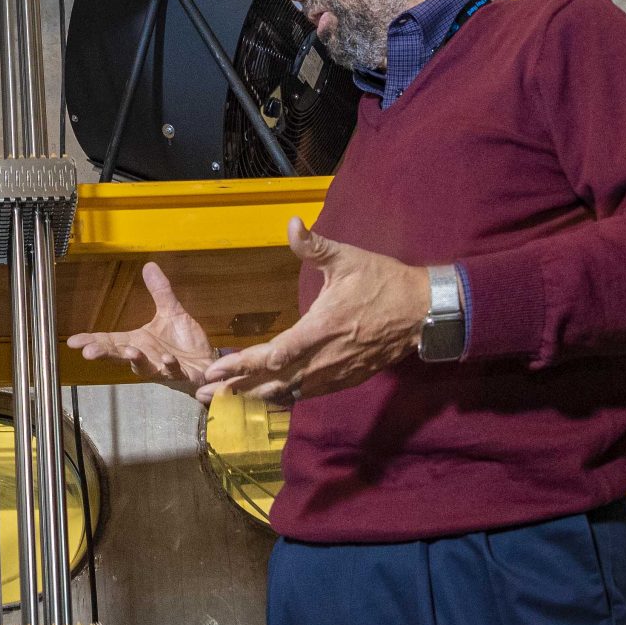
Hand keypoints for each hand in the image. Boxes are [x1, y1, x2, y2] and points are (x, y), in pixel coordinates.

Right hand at [67, 262, 214, 388]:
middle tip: (89, 352)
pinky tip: (167, 360)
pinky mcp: (180, 375)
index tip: (74, 342)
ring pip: (143, 367)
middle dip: (105, 354)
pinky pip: (172, 372)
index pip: (111, 341)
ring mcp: (161, 368)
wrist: (210, 363)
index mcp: (139, 342)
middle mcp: (146, 357)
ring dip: (136, 360)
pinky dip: (169, 366)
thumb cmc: (186, 344)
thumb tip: (149, 265)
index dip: (93, 341)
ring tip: (129, 352)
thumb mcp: (172, 312)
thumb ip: (160, 292)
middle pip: (120, 355)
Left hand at [198, 219, 431, 403]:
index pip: (274, 354)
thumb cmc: (382, 282)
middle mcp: (326, 357)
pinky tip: (264, 398)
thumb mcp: (348, 259)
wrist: (422, 312)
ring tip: (224, 401)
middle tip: (203, 394)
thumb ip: (315, 246)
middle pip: (274, 381)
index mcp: (322, 328)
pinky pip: (309, 394)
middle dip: (237, 388)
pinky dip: (283, 397)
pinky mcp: (346, 379)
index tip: (214, 368)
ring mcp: (337, 372)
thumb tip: (292, 223)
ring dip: (256, 397)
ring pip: (290, 392)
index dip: (242, 364)